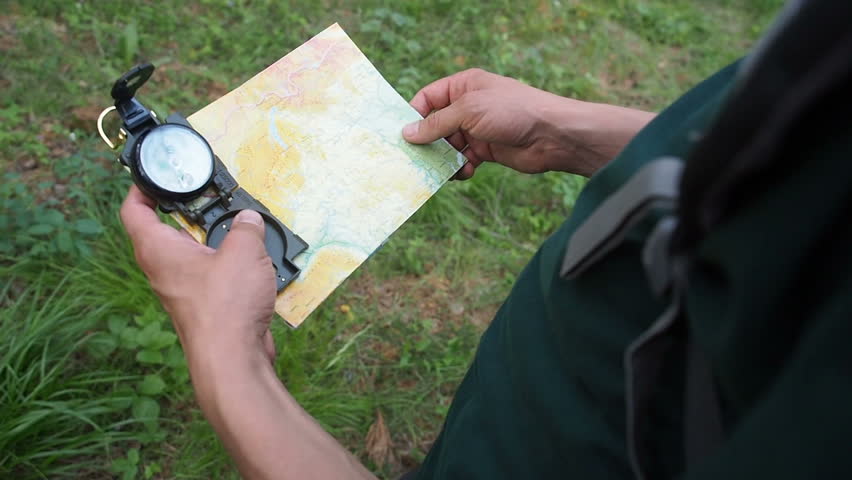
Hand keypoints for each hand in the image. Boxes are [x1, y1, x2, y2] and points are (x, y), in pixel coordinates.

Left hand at [121, 185, 375, 479]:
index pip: (134, 211)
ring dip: (211, 238)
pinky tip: (254, 258)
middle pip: (164, 231)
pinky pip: (212, 275)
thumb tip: (248, 219)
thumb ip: (246, 228)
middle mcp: (164, 270)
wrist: (233, 359)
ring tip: (237, 221)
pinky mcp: (205, 306)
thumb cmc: (227, 304)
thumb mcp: (243, 252)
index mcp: (159, 250)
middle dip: (185, 210)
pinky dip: (227, 263)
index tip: (157, 173)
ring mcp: (184, 290)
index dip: (140, 188)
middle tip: (207, 192)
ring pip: (192, 254)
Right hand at [402, 68, 654, 178]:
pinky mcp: (487, 150)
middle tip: (415, 159)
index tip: (403, 135)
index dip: (414, 115)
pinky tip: (465, 172)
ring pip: (448, 146)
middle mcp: (468, 106)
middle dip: (427, 142)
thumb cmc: (513, 112)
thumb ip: (437, 123)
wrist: (552, 135)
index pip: (428, 98)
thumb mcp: (469, 111)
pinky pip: (463, 160)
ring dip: (443, 159)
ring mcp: (478, 129)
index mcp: (464, 86)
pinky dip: (461, 168)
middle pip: (435, 125)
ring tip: (441, 170)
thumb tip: (407, 133)